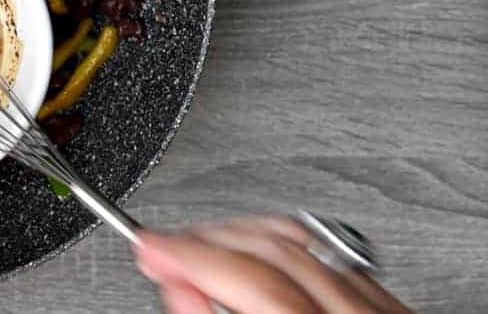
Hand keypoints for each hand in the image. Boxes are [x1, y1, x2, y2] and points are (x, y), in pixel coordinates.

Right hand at [133, 216, 411, 313]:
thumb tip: (180, 289)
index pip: (255, 284)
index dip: (191, 257)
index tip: (150, 249)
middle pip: (278, 255)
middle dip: (206, 242)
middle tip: (159, 248)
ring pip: (305, 246)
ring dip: (239, 237)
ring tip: (196, 248)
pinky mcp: (393, 312)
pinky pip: (330, 257)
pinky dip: (279, 248)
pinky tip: (249, 256)